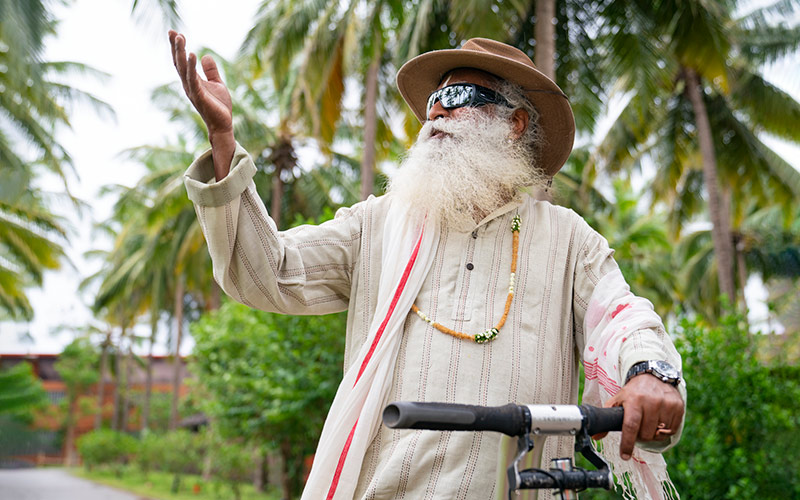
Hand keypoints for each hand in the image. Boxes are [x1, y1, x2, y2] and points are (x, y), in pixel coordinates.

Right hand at [169, 30, 234, 179]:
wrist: (223, 124)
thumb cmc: (219, 106)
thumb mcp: (217, 84)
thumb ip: (211, 71)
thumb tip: (206, 56)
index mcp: (192, 81)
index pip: (182, 61)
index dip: (178, 48)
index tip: (174, 32)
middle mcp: (189, 84)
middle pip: (179, 62)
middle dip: (176, 47)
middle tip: (172, 32)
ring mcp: (192, 90)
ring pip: (184, 69)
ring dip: (181, 53)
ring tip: (180, 38)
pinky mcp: (199, 96)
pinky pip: (193, 79)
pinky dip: (192, 67)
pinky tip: (192, 55)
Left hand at [597, 374, 683, 459]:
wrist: (654, 375)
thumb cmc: (634, 391)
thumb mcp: (618, 399)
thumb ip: (607, 416)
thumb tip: (596, 436)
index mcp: (634, 400)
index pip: (631, 426)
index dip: (627, 443)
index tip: (624, 455)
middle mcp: (651, 402)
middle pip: (646, 434)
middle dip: (640, 436)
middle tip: (639, 427)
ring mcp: (666, 404)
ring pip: (659, 434)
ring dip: (653, 433)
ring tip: (649, 422)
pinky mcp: (678, 407)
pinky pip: (671, 430)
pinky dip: (664, 430)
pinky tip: (660, 420)